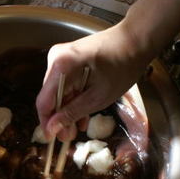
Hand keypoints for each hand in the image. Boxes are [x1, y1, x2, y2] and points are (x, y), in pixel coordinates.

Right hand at [35, 23, 151, 140]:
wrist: (136, 39)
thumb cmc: (122, 66)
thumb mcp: (98, 97)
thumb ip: (72, 113)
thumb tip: (52, 129)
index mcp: (60, 66)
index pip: (44, 102)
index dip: (46, 123)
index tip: (51, 139)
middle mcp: (55, 59)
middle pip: (49, 97)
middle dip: (58, 118)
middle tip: (68, 137)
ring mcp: (60, 58)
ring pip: (57, 92)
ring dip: (66, 110)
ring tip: (77, 128)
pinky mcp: (67, 59)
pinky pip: (64, 84)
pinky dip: (72, 98)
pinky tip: (81, 113)